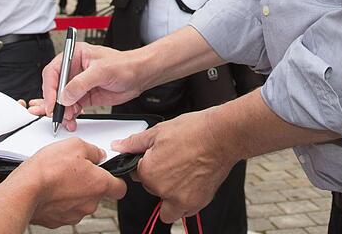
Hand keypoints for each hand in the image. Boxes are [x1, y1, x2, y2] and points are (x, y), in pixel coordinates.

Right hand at [7, 138, 126, 227]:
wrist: (25, 189)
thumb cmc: (49, 169)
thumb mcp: (76, 145)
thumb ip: (93, 151)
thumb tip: (97, 155)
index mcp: (100, 185)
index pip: (120, 188)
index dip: (115, 179)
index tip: (108, 173)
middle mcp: (90, 203)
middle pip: (97, 193)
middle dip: (89, 182)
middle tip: (74, 170)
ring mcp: (74, 214)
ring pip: (80, 201)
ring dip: (74, 191)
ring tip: (59, 178)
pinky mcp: (59, 220)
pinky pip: (65, 209)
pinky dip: (60, 200)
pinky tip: (51, 189)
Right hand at [33, 43, 147, 130]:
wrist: (139, 76)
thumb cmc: (125, 65)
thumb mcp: (101, 71)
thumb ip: (81, 83)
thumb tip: (65, 96)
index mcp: (75, 55)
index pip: (53, 71)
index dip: (50, 88)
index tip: (53, 102)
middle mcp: (74, 69)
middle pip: (55, 87)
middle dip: (55, 102)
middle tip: (58, 114)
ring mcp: (79, 84)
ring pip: (62, 100)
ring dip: (63, 111)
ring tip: (68, 119)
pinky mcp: (85, 96)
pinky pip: (71, 107)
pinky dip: (70, 115)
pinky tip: (72, 120)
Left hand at [113, 110, 235, 222]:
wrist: (222, 136)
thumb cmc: (194, 130)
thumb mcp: (159, 131)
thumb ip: (135, 143)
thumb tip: (118, 146)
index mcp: (148, 171)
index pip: (138, 174)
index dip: (148, 163)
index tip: (161, 157)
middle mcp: (161, 188)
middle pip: (152, 188)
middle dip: (160, 178)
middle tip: (175, 162)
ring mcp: (179, 199)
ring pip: (166, 208)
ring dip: (170, 197)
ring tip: (182, 176)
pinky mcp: (196, 203)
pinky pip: (184, 211)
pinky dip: (186, 202)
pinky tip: (193, 183)